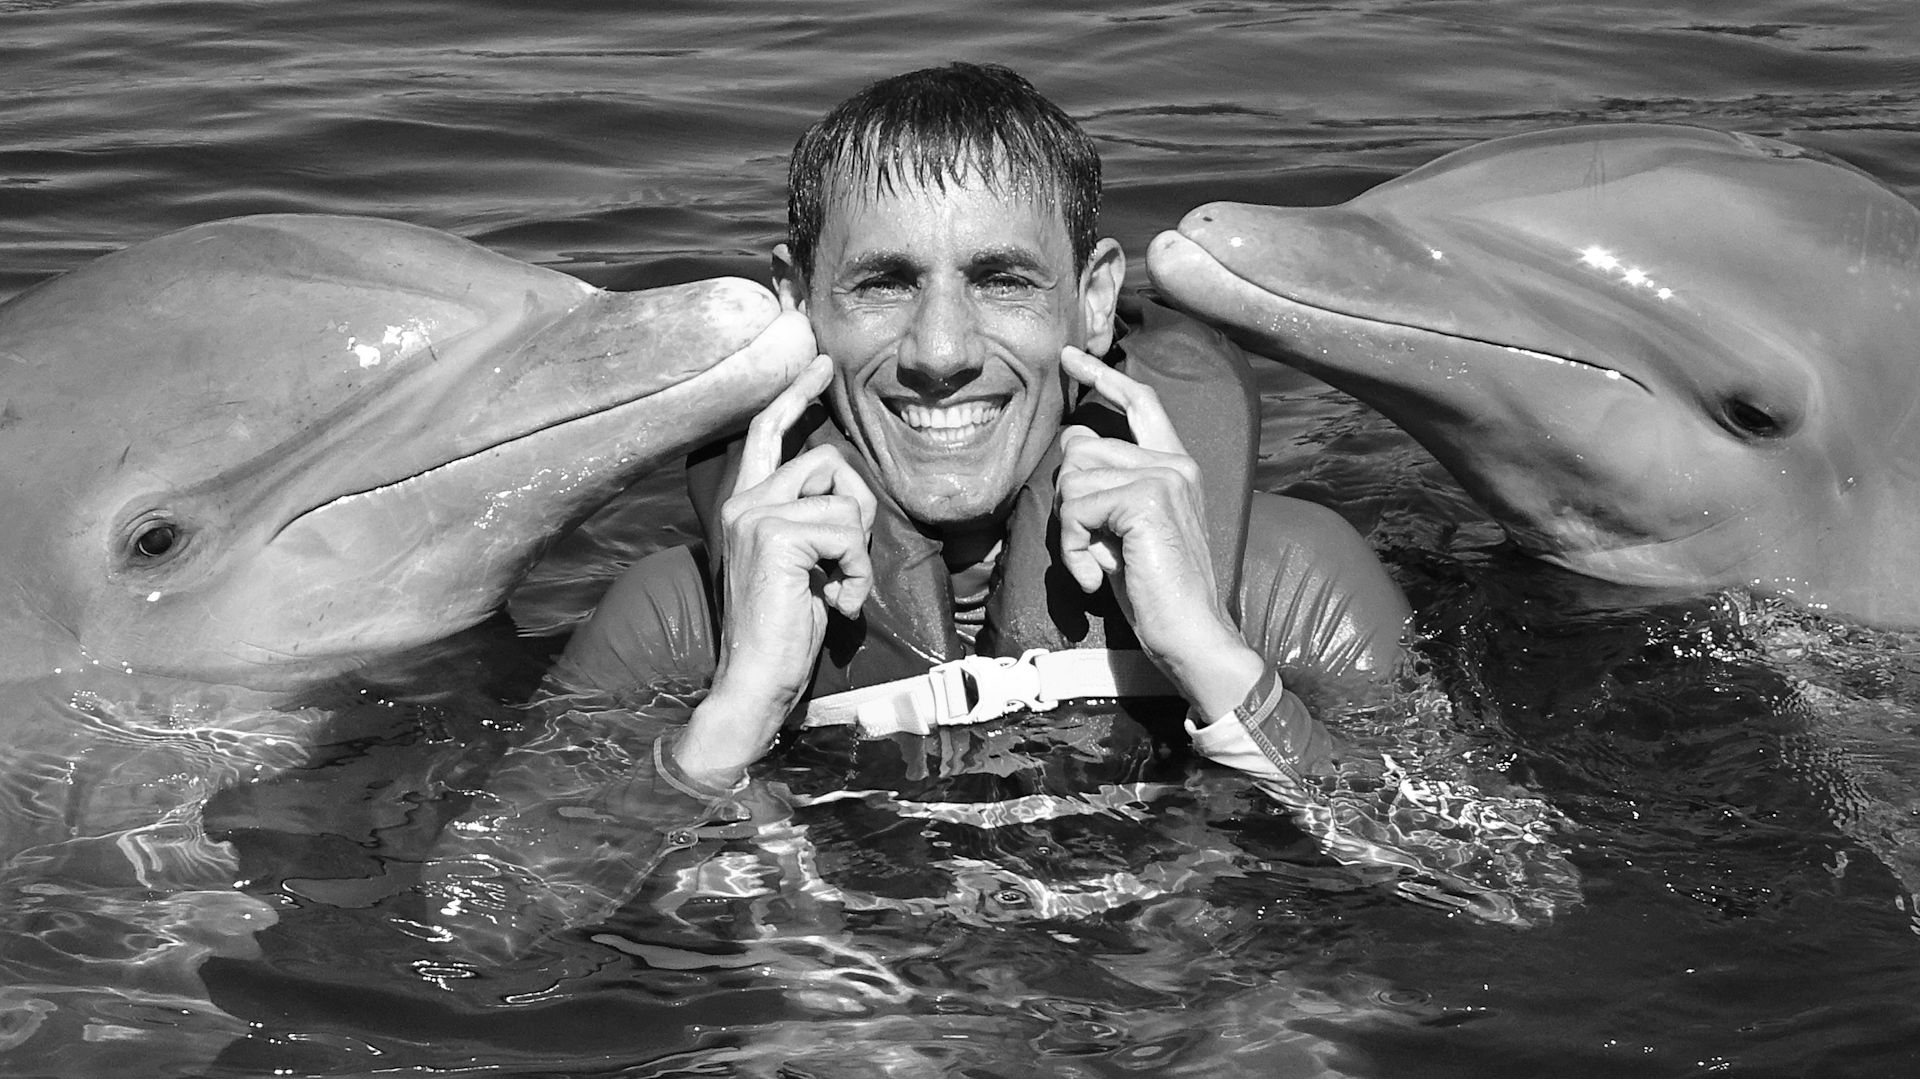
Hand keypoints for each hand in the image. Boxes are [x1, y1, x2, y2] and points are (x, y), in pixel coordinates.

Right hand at [674, 354, 874, 785]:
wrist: (755, 682)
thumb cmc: (785, 634)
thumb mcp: (803, 567)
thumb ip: (812, 525)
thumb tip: (848, 498)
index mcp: (744, 506)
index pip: (766, 433)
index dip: (795, 396)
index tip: (820, 365)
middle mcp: (742, 502)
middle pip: (826, 462)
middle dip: (857, 511)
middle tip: (847, 565)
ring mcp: (754, 515)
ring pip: (843, 500)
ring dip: (858, 551)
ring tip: (839, 590)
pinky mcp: (776, 535)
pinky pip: (848, 530)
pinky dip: (857, 570)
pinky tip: (837, 602)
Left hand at [1055, 346, 1266, 718]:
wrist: (1189, 633)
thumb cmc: (1154, 592)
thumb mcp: (1120, 530)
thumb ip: (1102, 486)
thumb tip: (1073, 437)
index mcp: (1175, 467)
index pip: (1140, 404)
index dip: (1103, 376)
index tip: (1070, 356)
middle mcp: (1175, 463)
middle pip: (1081, 450)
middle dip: (1069, 504)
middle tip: (1089, 551)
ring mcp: (1165, 476)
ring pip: (1073, 480)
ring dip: (1070, 533)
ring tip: (1095, 567)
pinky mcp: (1148, 497)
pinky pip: (1077, 507)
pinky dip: (1073, 548)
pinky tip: (1097, 578)